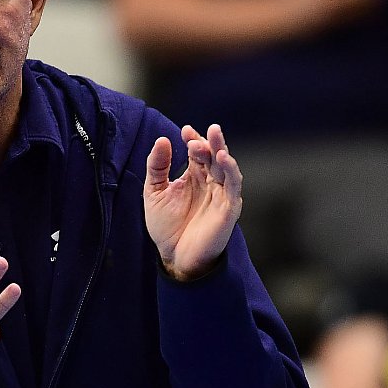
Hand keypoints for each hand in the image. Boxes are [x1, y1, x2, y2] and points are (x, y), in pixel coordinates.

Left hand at [144, 123, 242, 281]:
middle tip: (204, 130)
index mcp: (194, 176)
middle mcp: (210, 182)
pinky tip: (222, 158)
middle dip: (210, 141)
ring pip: (226, 167)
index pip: (198, 152)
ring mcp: (221, 194)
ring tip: (214, 136)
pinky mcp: (229, 207)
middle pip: (214, 156)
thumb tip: (163, 140)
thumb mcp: (154, 192)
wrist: (174, 257)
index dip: (193, 139)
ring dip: (222, 150)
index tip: (184, 131)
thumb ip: (157, 167)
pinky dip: (230, 170)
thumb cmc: (166, 227)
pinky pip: (233, 185)